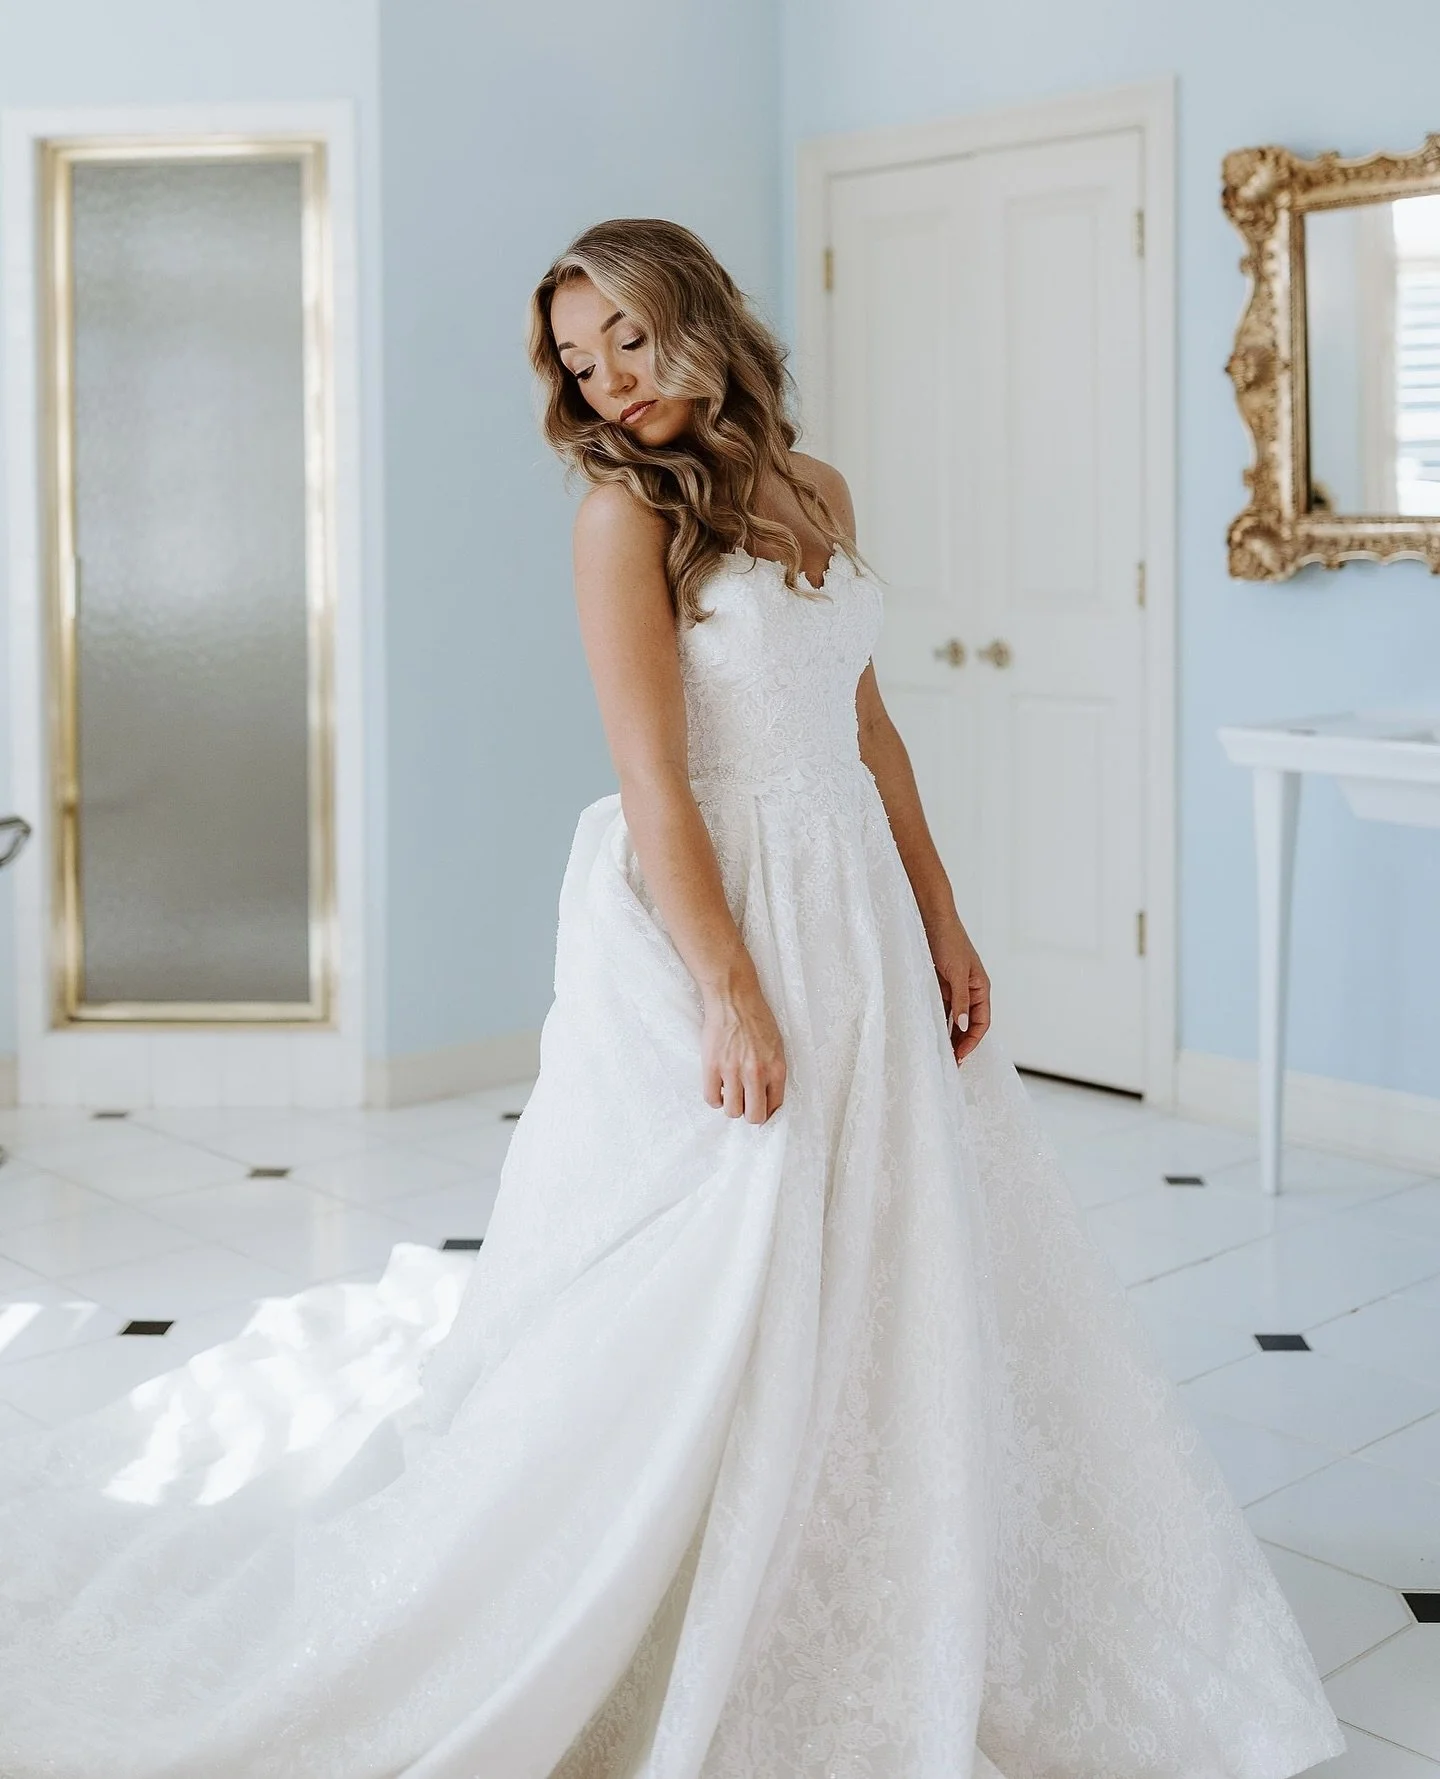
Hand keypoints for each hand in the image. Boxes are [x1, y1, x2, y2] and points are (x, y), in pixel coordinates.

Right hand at [701, 968, 787, 1123]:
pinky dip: (715, 1098)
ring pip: (732, 1111)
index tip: (759, 1106)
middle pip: (754, 1116)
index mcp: (776, 1069)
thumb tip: (767, 1095)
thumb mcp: (776, 1045)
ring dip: (731, 1105)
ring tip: (730, 1092)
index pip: (774, 1107)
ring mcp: (733, 1071)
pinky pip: (712, 1099)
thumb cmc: (756, 1018)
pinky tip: (718, 1087)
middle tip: (745, 1102)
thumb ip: (773, 1071)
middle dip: (749, 1113)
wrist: (733, 998)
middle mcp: (756, 1074)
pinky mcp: (713, 1066)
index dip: (766, 1110)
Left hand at [929, 915, 990, 1064]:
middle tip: (950, 1062)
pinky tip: (932, 1033)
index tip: (959, 1056)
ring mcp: (956, 988)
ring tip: (941, 1053)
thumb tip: (964, 1027)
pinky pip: (943, 1009)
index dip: (972, 1041)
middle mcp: (971, 990)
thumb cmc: (949, 942)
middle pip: (970, 1024)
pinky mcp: (942, 985)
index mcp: (981, 987)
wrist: (932, 919)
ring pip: (956, 1019)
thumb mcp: (956, 974)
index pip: (982, 1022)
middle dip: (962, 1043)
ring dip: (950, 1035)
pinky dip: (939, 1022)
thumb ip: (961, 1001)